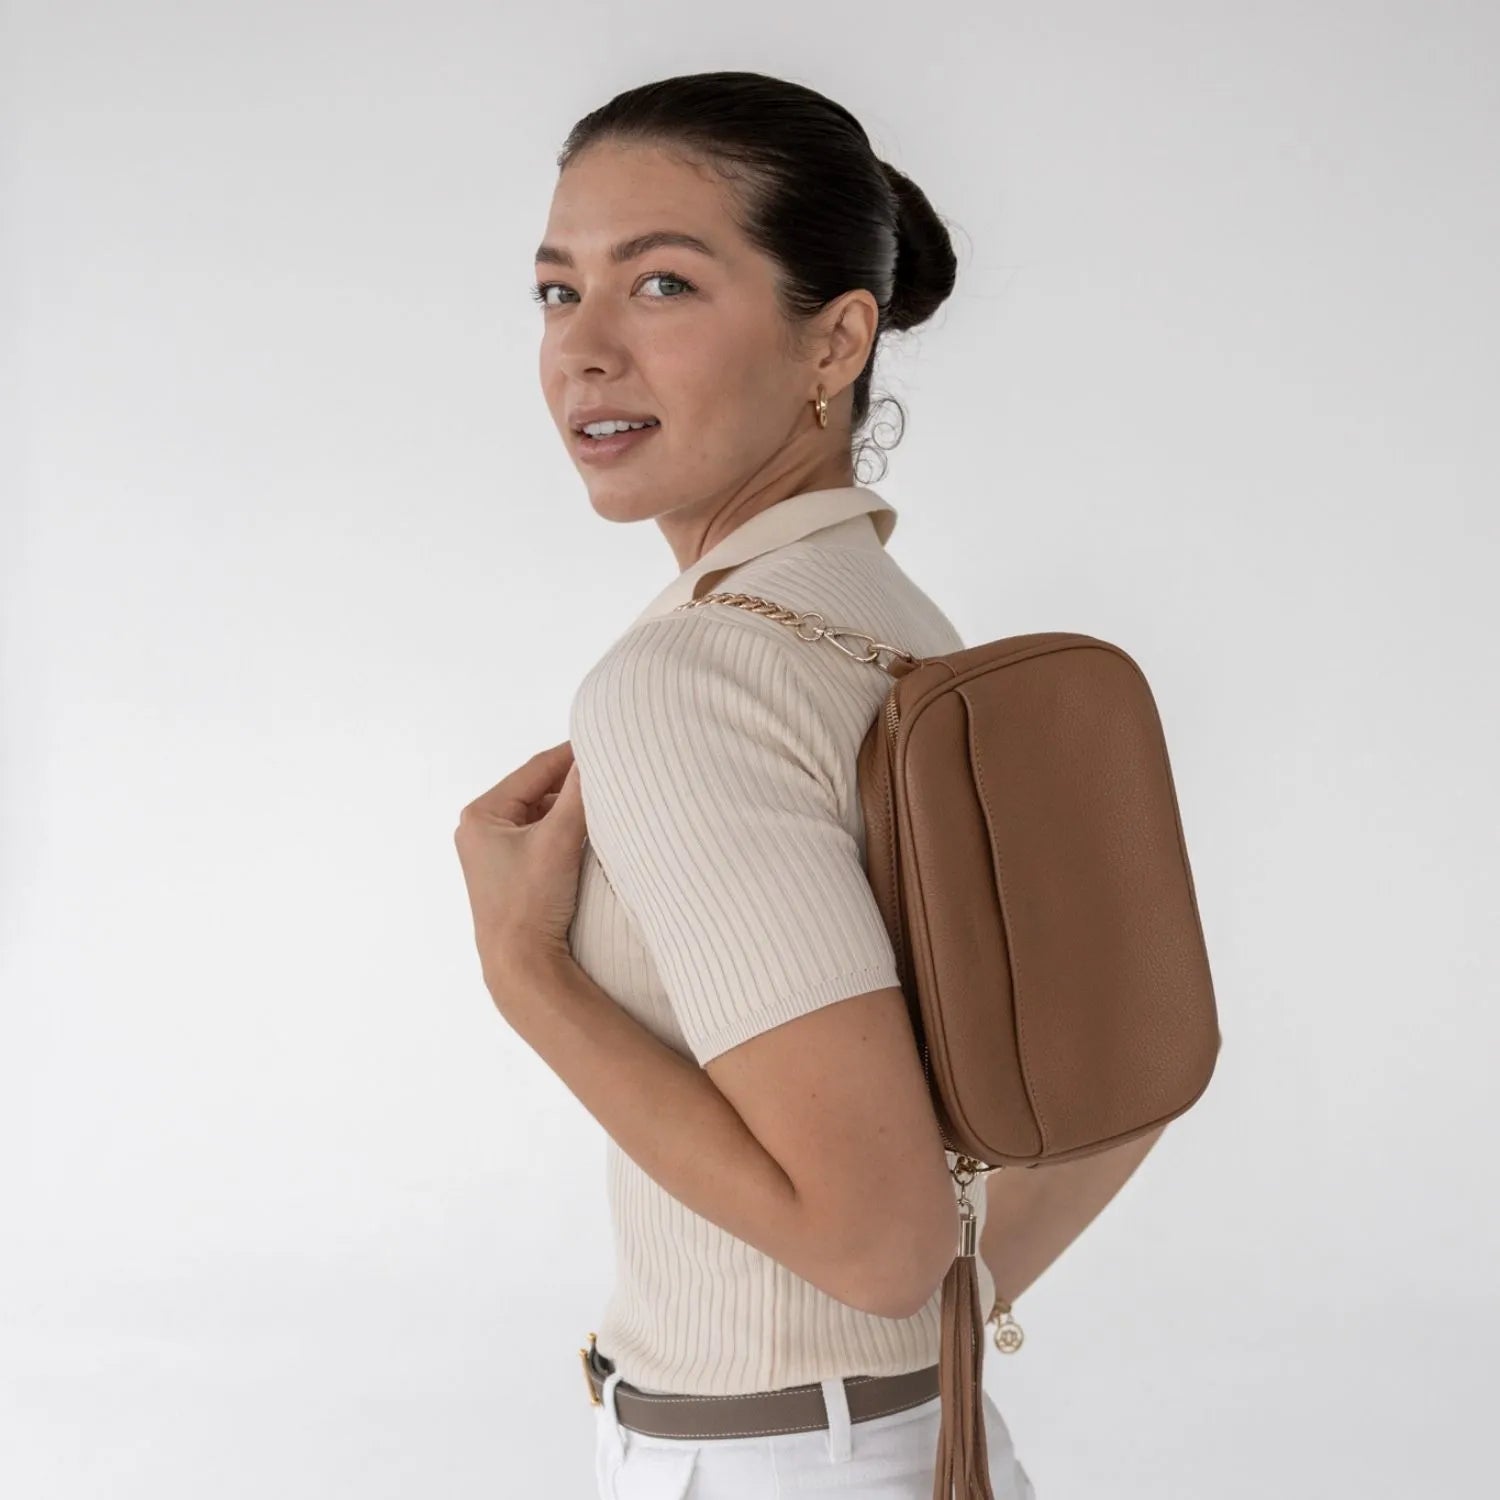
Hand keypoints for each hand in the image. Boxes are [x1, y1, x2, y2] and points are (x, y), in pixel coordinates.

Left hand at [453, 739, 588, 1006]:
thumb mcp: (558, 840)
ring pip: (543, 814)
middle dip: (573, 783)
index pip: (535, 769)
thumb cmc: (531, 903)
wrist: (522, 967)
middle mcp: (481, 829)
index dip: (572, 755)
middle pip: (538, 790)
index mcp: (481, 815)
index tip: (607, 742)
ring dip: (571, 808)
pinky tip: (591, 830)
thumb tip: (595, 754)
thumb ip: (577, 794)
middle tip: (612, 772)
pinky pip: (543, 836)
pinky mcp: (511, 872)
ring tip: (607, 799)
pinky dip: (566, 830)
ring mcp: (494, 852)